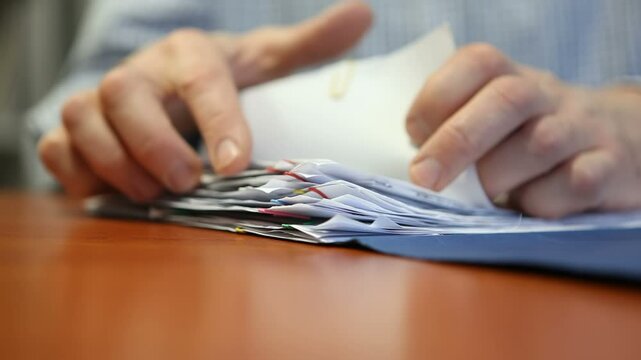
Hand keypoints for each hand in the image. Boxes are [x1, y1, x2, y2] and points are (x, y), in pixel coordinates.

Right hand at [38, 1, 371, 201]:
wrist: (170, 88)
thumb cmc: (221, 80)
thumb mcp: (266, 63)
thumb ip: (308, 47)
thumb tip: (363, 14)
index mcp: (189, 54)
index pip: (200, 76)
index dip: (217, 118)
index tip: (236, 163)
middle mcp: (140, 71)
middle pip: (124, 94)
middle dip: (153, 144)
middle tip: (187, 181)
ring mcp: (99, 99)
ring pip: (81, 119)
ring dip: (114, 163)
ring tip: (153, 194)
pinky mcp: (72, 130)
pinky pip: (55, 148)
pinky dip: (76, 173)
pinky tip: (109, 190)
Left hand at [407, 44, 640, 217]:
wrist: (615, 141)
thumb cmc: (524, 137)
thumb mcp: (489, 120)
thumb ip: (451, 132)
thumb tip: (415, 171)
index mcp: (508, 75)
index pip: (475, 64)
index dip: (436, 99)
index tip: (412, 137)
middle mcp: (547, 93)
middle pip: (506, 100)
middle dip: (456, 141)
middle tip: (424, 178)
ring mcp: (582, 127)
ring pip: (540, 143)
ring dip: (497, 177)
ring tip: (481, 197)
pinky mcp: (609, 165)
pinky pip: (575, 182)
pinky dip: (541, 201)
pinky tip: (526, 207)